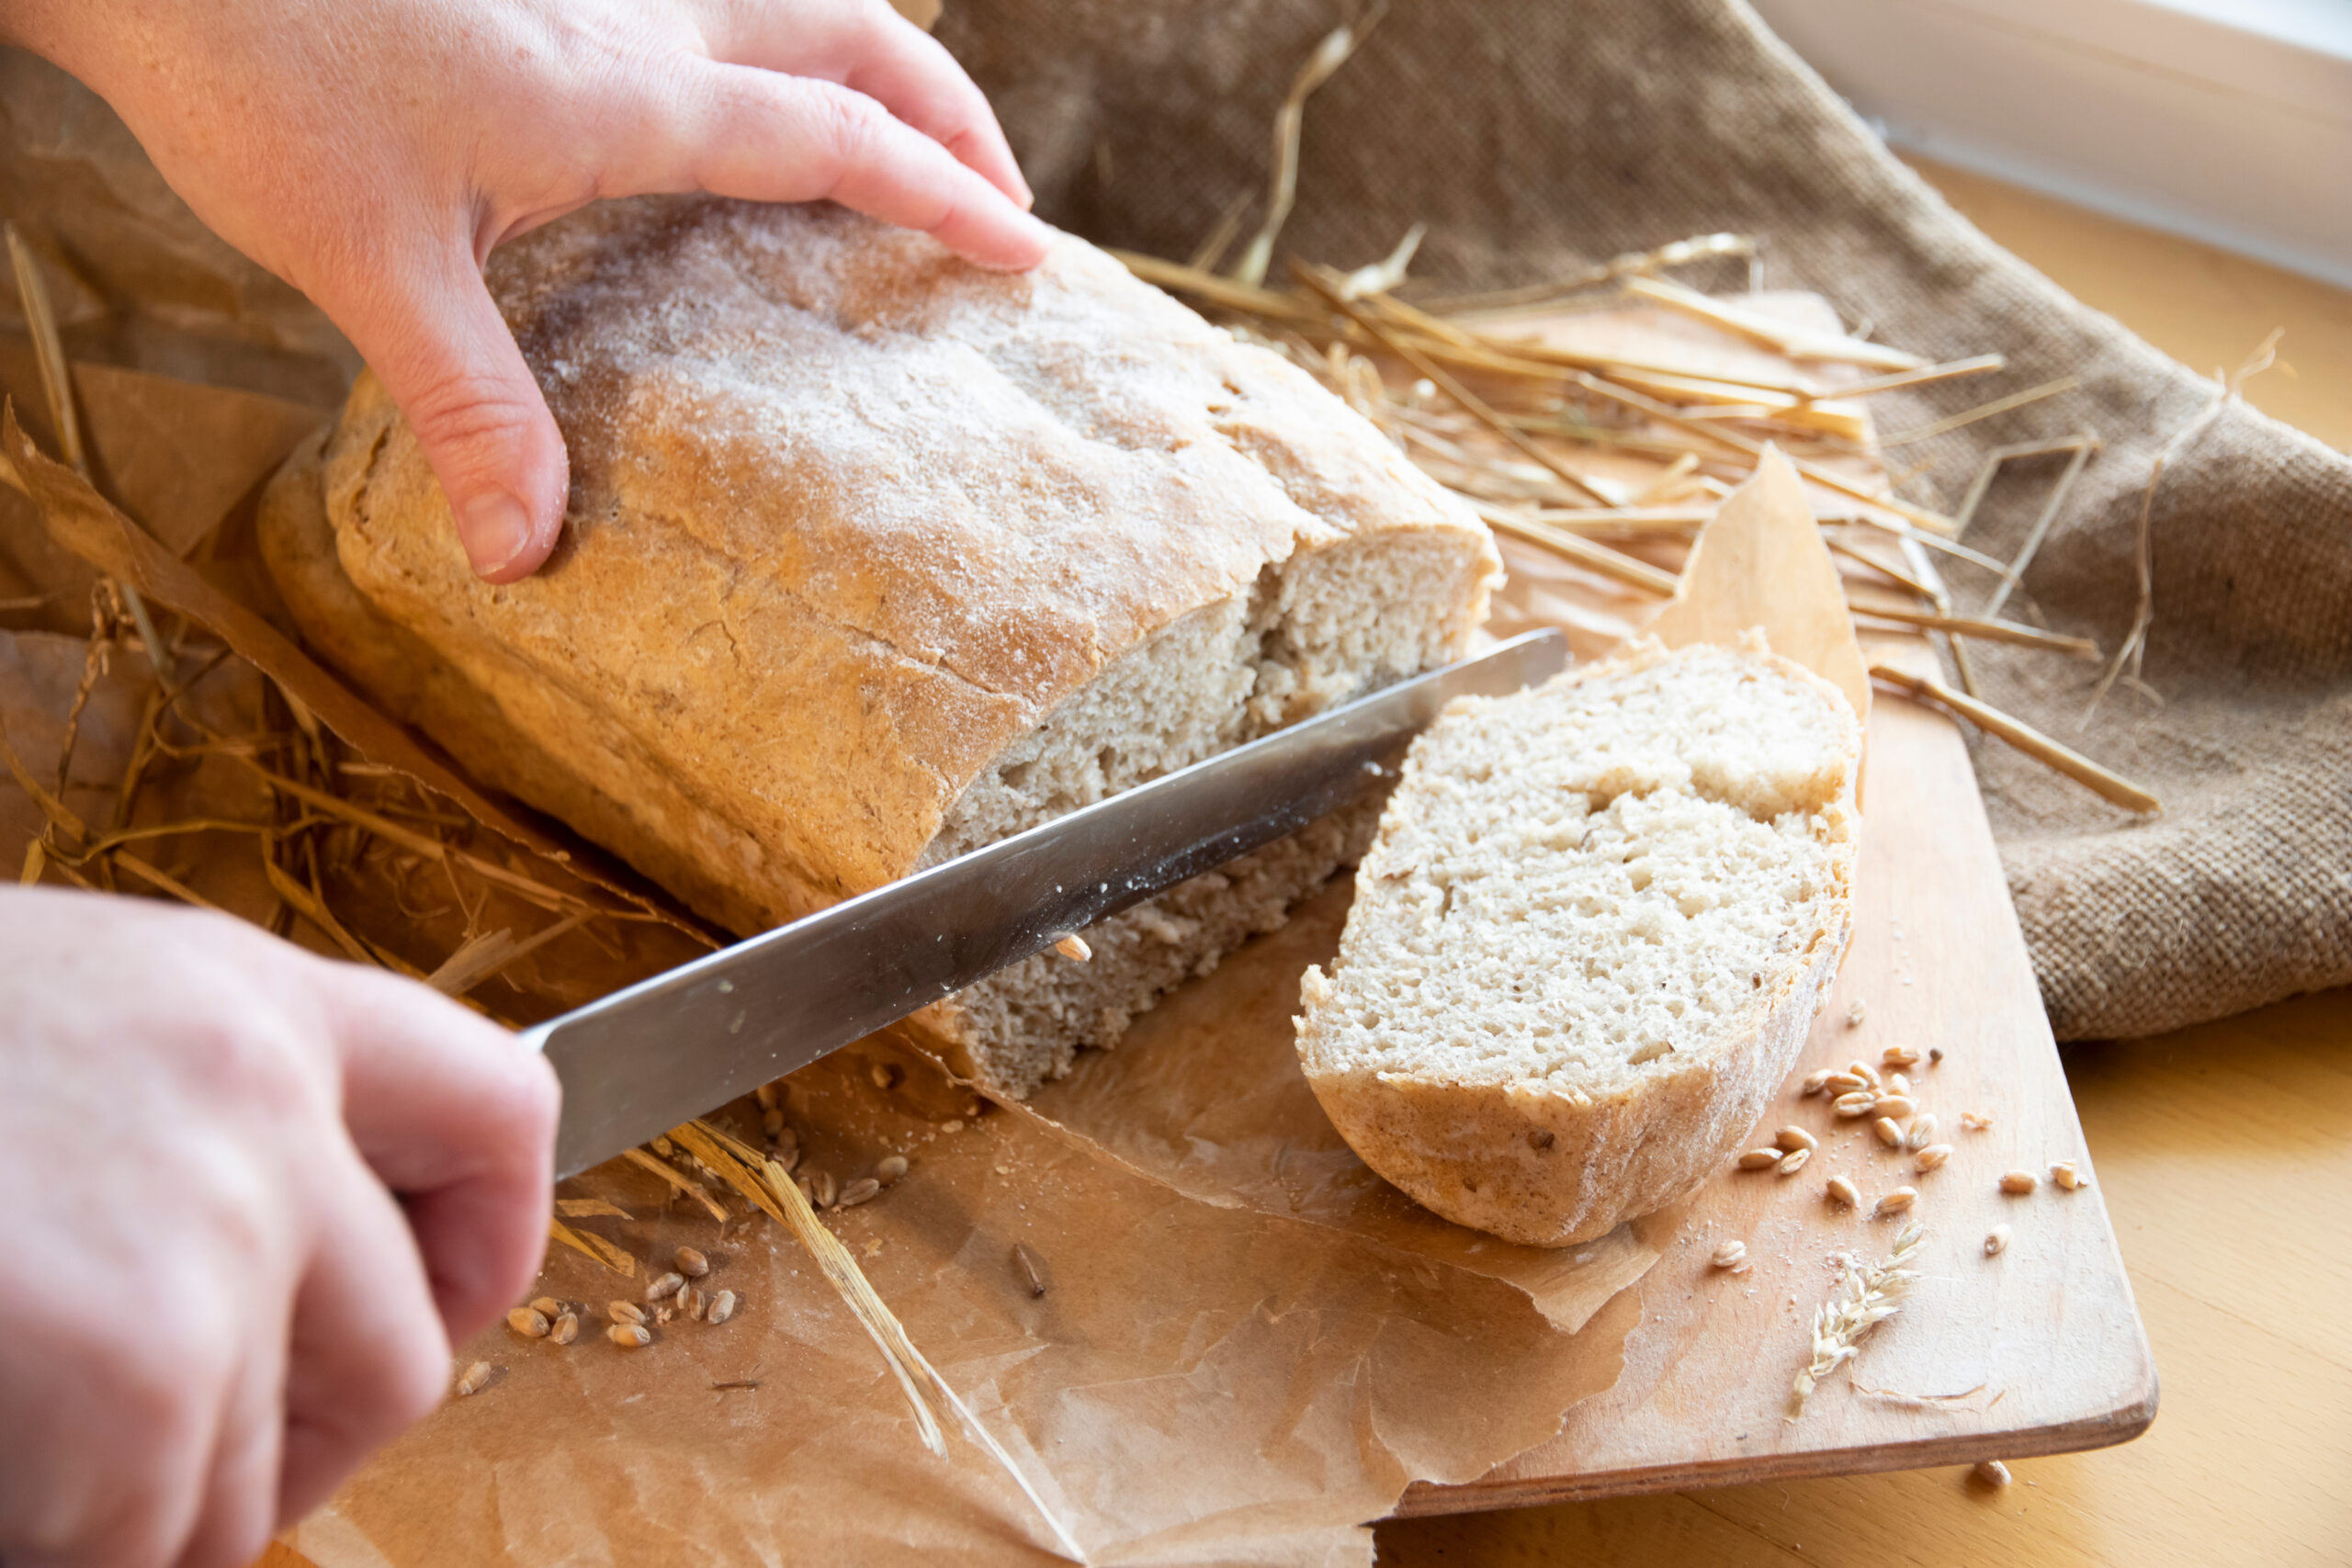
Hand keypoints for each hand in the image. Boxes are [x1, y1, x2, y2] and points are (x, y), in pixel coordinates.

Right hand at [0, 889, 558, 1567]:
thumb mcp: (46, 1042)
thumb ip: (188, 1125)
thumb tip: (286, 1286)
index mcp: (244, 1001)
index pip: (501, 1109)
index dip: (489, 1237)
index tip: (441, 1306)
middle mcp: (261, 1098)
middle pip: (404, 1347)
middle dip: (300, 1444)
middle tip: (158, 1465)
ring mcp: (210, 1231)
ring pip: (263, 1482)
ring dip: (147, 1515)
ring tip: (24, 1439)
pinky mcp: (141, 1368)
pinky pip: (148, 1542)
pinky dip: (63, 1541)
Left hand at [2, 0, 1046, 580]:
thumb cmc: (256, 76)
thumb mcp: (371, 264)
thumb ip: (471, 408)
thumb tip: (524, 557)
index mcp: (630, 96)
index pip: (837, 139)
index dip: (944, 196)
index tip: (1024, 256)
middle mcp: (639, 16)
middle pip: (856, 31)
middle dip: (949, 110)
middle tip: (998, 196)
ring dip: (876, 61)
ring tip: (909, 142)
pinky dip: (783, 41)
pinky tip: (748, 96)